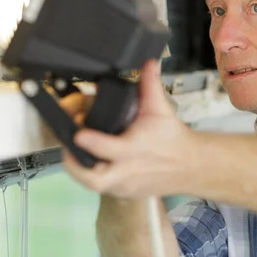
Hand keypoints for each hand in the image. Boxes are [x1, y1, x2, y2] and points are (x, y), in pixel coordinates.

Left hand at [62, 59, 196, 197]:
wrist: (190, 165)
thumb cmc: (172, 138)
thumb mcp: (160, 109)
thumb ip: (150, 84)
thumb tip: (148, 63)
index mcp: (134, 148)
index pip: (106, 147)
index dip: (88, 141)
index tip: (78, 133)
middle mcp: (127, 170)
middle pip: (94, 179)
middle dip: (75, 166)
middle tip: (67, 149)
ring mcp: (125, 185)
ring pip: (94, 186)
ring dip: (81, 171)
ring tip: (74, 154)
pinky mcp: (125, 193)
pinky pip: (103, 189)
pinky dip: (93, 176)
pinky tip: (90, 162)